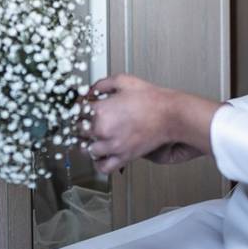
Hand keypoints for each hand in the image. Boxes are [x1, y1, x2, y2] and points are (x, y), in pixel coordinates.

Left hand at [80, 74, 221, 174]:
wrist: (170, 115)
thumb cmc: (151, 99)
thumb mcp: (123, 81)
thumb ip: (102, 84)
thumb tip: (92, 89)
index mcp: (101, 110)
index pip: (77, 111)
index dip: (77, 107)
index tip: (80, 107)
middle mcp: (103, 130)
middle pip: (78, 131)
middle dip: (80, 124)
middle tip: (84, 121)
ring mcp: (113, 146)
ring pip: (88, 150)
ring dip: (88, 143)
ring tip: (92, 138)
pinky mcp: (124, 157)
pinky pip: (103, 167)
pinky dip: (98, 163)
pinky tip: (100, 155)